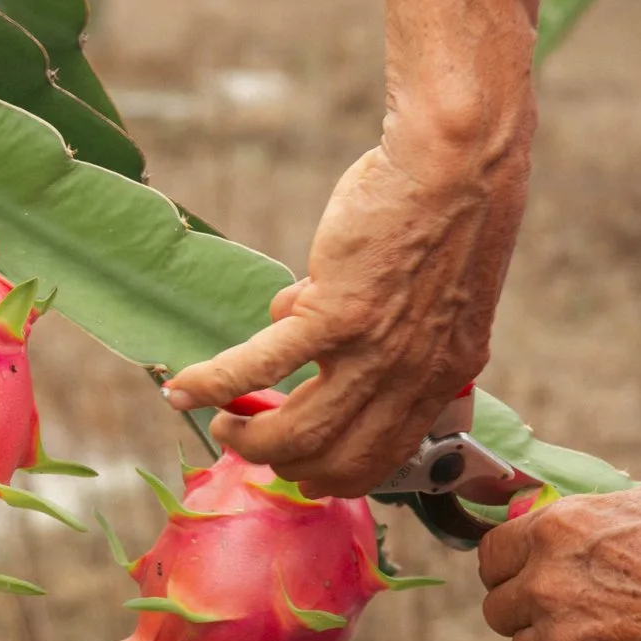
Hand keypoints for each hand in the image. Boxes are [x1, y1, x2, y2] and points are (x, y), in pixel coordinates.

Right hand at [163, 140, 523, 497]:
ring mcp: (373, 353)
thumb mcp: (438, 291)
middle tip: (255, 449)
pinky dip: (213, 383)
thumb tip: (303, 310)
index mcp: (443, 376)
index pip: (387, 455)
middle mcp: (411, 377)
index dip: (340, 475)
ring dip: (249, 440)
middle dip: (288, 467)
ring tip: (224, 426)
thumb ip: (386, 322)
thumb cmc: (448, 209)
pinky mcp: (334, 316)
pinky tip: (184, 388)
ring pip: (297, 432)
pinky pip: (259, 366)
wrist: (457, 166)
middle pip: (338, 460)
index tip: (308, 473)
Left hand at [477, 473, 640, 640]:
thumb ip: (623, 501)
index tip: (527, 570)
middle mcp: (548, 579)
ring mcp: (563, 634)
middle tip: (559, 607)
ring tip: (583, 638)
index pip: (492, 551)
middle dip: (523, 606)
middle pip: (498, 604)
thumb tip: (616, 502)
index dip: (509, 562)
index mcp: (560, 526)